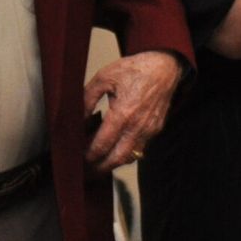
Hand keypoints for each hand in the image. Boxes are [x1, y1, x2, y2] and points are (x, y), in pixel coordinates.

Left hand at [84, 51, 183, 171]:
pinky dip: (125, 153)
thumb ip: (87, 99)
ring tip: (97, 164)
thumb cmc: (134, 69)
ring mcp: (149, 130)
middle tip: (85, 172)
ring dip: (112, 163)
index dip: (88, 155)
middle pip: (116, 159)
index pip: (102, 145)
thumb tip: (77, 119)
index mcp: (123, 113)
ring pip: (129, 158)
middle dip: (99, 169)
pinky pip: (139, 149)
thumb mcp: (104, 77)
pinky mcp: (155, 130)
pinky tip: (114, 149)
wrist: (164, 67)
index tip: (77, 158)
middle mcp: (138, 126)